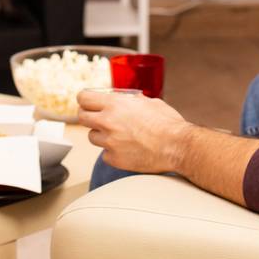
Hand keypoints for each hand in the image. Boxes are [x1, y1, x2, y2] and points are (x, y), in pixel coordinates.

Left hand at [77, 90, 191, 173]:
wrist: (177, 146)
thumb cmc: (167, 123)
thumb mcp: (149, 102)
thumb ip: (132, 101)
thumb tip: (127, 100)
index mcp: (115, 104)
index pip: (83, 98)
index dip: (85, 100)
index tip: (87, 103)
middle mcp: (108, 122)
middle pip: (82, 118)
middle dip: (89, 116)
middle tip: (98, 118)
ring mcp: (109, 142)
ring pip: (92, 137)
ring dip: (101, 135)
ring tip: (119, 135)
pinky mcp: (114, 159)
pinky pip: (105, 155)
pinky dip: (112, 152)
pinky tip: (127, 149)